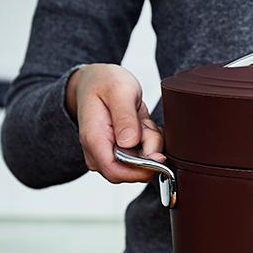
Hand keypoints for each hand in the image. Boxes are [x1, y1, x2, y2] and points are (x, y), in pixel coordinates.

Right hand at [65, 63, 164, 183]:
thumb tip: (129, 143)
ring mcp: (109, 155)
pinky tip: (142, 126)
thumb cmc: (104, 83)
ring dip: (150, 144)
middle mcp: (98, 153)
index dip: (140, 170)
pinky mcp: (121, 154)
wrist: (96, 80)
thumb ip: (125, 116)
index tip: (158, 156)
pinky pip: (144, 157)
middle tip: (147, 125)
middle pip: (133, 170)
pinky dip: (150, 143)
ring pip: (142, 164)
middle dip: (149, 152)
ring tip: (141, 121)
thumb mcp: (119, 90)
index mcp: (94, 139)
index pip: (115, 171)